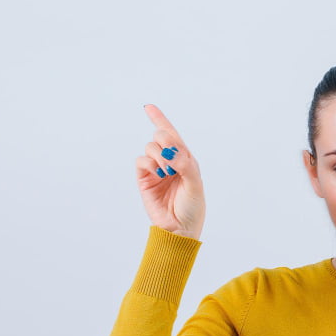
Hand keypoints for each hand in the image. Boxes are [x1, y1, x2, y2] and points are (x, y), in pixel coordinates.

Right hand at [135, 104, 205, 238]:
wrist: (179, 228)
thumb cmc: (192, 208)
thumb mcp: (195, 184)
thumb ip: (185, 164)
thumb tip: (170, 151)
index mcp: (185, 159)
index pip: (172, 135)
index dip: (160, 119)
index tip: (148, 107)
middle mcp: (170, 162)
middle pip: (161, 136)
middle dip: (165, 140)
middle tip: (171, 157)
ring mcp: (156, 170)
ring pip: (150, 147)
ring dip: (158, 155)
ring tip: (166, 172)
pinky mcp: (144, 180)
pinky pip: (140, 161)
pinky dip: (148, 163)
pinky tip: (158, 173)